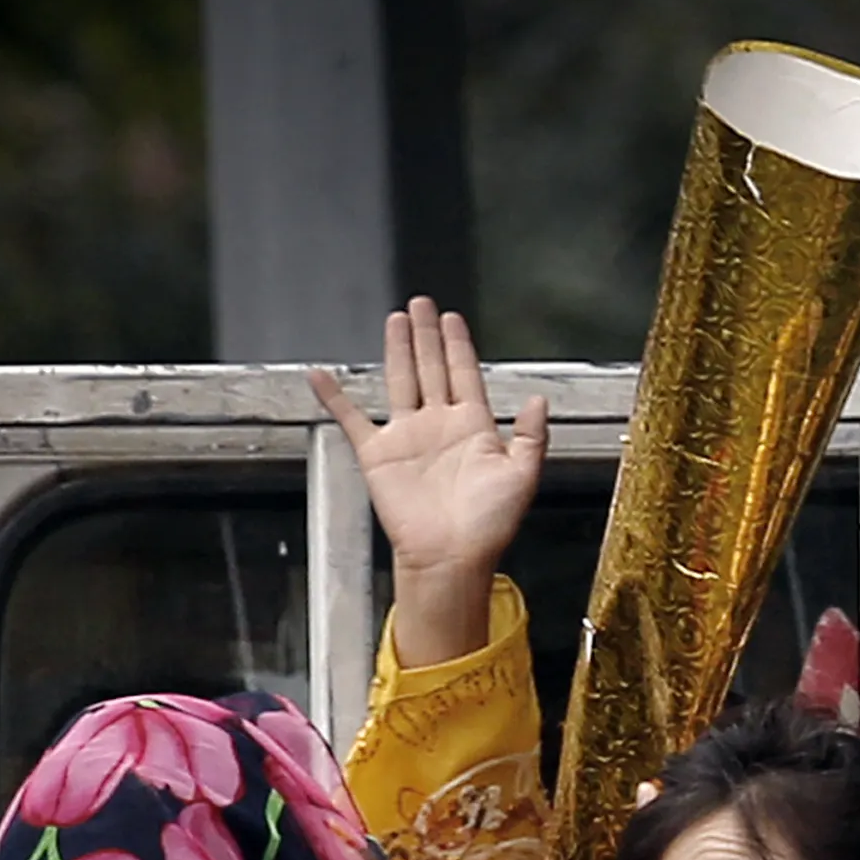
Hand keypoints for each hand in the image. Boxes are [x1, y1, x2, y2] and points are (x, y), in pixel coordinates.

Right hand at [311, 297, 548, 666]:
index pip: (465, 374)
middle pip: (431, 368)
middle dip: (427, 335)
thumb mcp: (523, 475)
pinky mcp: (379, 455)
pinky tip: (321, 376)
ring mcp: (408, 437)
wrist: (452, 557)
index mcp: (473, 427)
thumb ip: (531, 435)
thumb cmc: (489, 524)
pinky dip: (334, 398)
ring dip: (397, 349)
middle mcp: (439, 425)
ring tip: (396, 319)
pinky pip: (352, 419)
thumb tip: (538, 399)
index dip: (459, 346)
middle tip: (422, 303)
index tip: (454, 318)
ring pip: (400, 381)